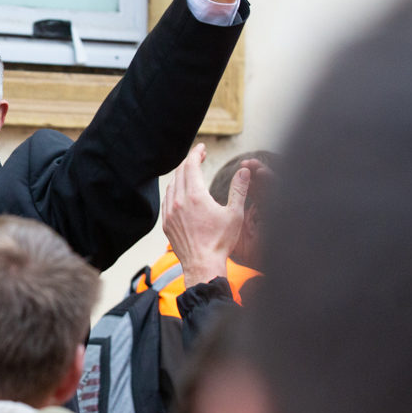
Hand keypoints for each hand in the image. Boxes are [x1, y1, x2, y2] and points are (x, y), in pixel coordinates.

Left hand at [163, 144, 249, 286]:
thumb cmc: (221, 241)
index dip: (196, 153)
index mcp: (196, 196)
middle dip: (189, 161)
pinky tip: (180, 191)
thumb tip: (244, 171)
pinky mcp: (166, 222)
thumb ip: (239, 190)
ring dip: (180, 175)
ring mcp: (170, 212)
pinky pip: (167, 200)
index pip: (191, 166)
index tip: (202, 148)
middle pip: (180, 173)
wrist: (202, 264)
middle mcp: (179, 202)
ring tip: (191, 172)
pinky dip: (173, 190)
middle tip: (199, 156)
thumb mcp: (235, 214)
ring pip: (171, 185)